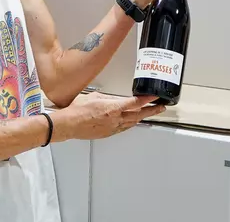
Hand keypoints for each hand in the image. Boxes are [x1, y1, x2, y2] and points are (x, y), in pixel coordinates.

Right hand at [50, 92, 165, 141]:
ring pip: (132, 122)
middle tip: (160, 107)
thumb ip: (106, 98)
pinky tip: (133, 122)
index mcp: (112, 108)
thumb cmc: (77, 110)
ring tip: (150, 113)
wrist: (69, 124)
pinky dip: (131, 123)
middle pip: (138, 115)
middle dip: (151, 110)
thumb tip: (112, 99)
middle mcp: (115, 119)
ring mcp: (112, 128)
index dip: (147, 99)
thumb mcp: (94, 96)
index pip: (135, 103)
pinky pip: (123, 128)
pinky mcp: (108, 133)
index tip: (155, 97)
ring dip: (142, 117)